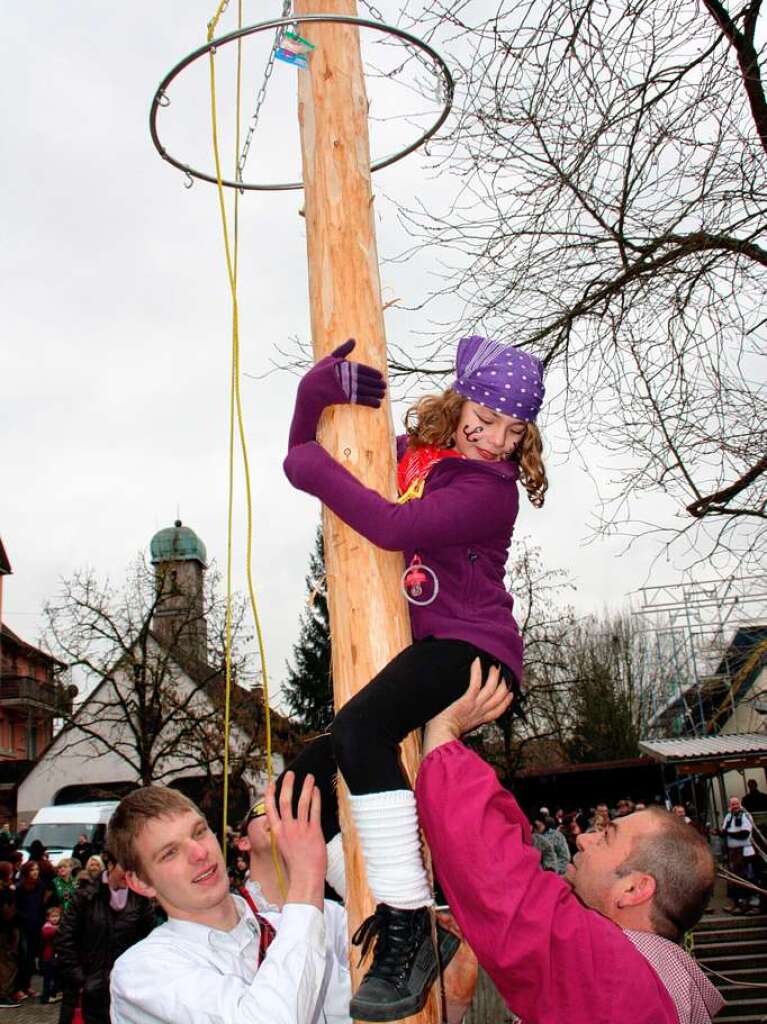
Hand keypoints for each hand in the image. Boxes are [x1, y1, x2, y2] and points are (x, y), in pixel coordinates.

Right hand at [265, 771, 326, 909]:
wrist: (305, 877)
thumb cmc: (295, 865)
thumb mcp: (283, 848)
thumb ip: (283, 834)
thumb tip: (282, 825)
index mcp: (277, 833)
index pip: (270, 809)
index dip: (270, 794)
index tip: (271, 783)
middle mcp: (287, 829)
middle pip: (286, 801)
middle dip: (288, 785)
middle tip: (290, 773)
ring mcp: (301, 829)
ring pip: (302, 802)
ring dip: (306, 788)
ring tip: (309, 777)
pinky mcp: (314, 832)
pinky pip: (314, 811)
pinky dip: (316, 799)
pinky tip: (317, 791)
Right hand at [289, 339, 385, 447]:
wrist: (309, 392)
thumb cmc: (320, 374)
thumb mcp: (330, 359)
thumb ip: (343, 350)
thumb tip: (353, 339)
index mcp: (343, 365)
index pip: (362, 369)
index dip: (372, 373)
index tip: (381, 376)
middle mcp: (346, 376)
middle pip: (365, 380)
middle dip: (376, 384)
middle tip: (384, 386)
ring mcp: (345, 387)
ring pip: (365, 390)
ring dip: (375, 393)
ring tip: (383, 395)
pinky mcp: (344, 398)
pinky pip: (361, 400)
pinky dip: (370, 402)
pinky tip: (378, 404)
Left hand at [423, 661, 511, 755]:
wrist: (441, 734)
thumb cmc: (446, 731)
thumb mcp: (463, 727)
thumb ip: (467, 719)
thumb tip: (465, 713)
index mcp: (480, 719)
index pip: (499, 710)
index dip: (507, 701)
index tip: (510, 693)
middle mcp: (480, 711)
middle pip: (500, 697)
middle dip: (504, 685)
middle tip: (504, 674)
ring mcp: (475, 705)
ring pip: (492, 688)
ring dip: (494, 676)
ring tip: (494, 667)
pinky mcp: (467, 699)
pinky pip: (476, 683)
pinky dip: (477, 671)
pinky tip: (477, 661)